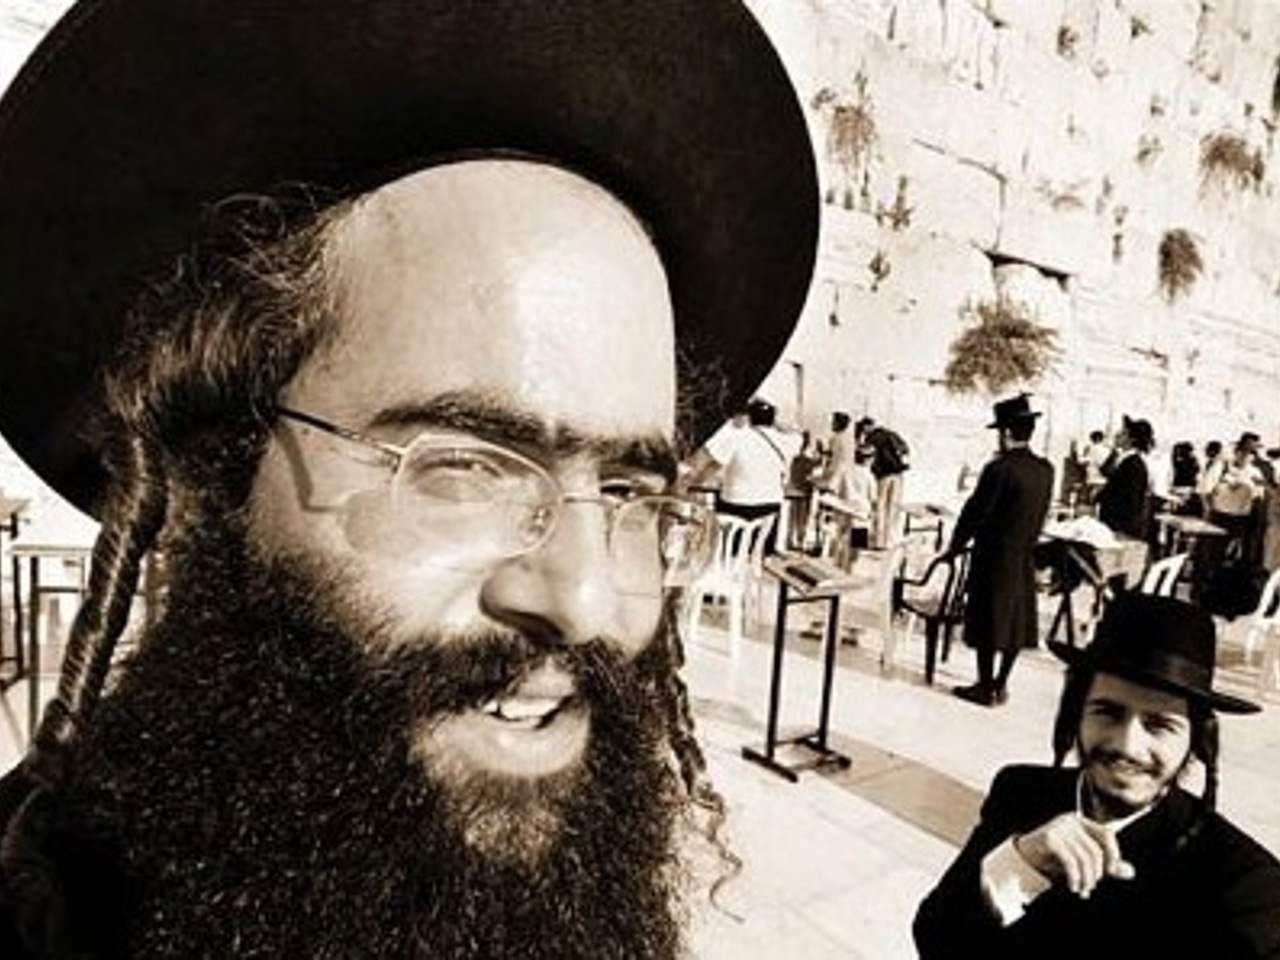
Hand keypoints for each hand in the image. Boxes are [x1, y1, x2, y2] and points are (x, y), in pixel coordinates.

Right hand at [1013, 813, 1134, 898]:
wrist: (1024, 859)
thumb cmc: (1055, 859)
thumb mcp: (1083, 862)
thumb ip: (1106, 866)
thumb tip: (1130, 872)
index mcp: (1081, 822)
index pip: (1107, 834)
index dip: (1114, 853)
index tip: (1111, 872)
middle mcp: (1071, 820)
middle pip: (1095, 849)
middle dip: (1096, 874)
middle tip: (1090, 887)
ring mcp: (1059, 827)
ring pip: (1084, 857)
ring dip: (1086, 879)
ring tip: (1081, 890)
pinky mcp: (1049, 837)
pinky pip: (1070, 860)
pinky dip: (1075, 877)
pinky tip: (1073, 886)